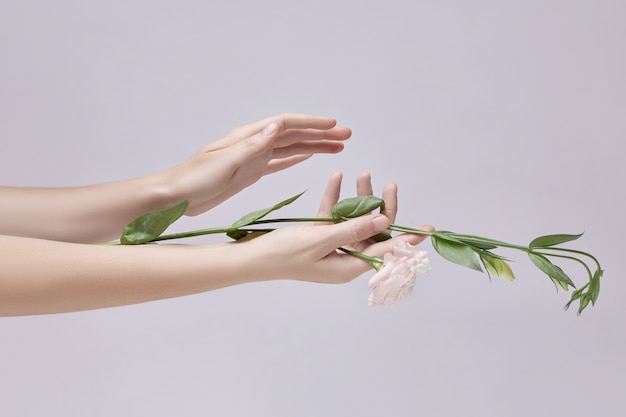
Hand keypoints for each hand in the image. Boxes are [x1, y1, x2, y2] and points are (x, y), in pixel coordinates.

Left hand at [163, 113, 350, 214]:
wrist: (175, 195)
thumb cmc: (194, 179)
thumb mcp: (224, 163)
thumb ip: (252, 147)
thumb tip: (277, 127)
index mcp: (247, 137)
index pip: (285, 124)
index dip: (311, 124)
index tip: (333, 126)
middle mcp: (253, 143)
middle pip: (293, 134)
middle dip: (320, 134)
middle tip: (345, 136)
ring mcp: (253, 157)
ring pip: (290, 148)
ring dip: (313, 146)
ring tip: (337, 147)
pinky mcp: (250, 172)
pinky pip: (279, 162)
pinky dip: (296, 159)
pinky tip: (307, 157)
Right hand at [237, 172, 433, 283]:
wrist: (252, 258)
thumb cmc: (285, 254)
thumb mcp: (321, 240)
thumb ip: (352, 229)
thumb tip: (381, 220)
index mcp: (349, 266)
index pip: (385, 251)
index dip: (407, 239)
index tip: (427, 229)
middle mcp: (345, 257)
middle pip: (372, 231)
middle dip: (381, 207)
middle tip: (390, 185)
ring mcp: (332, 245)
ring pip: (354, 219)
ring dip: (357, 197)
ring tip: (362, 173)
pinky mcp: (318, 235)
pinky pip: (333, 215)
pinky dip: (335, 198)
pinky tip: (336, 177)